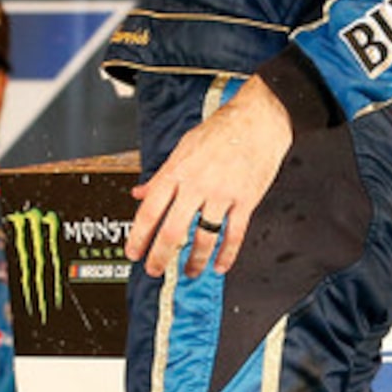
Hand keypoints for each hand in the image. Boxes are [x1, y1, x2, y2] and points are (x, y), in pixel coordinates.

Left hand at [127, 77, 291, 278]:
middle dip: (160, 256)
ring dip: (194, 261)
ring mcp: (222, 194)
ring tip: (189, 272)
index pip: (150, 210)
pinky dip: (226, 255)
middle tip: (154, 269)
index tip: (133, 252)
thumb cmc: (221, 130)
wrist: (258, 119)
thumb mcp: (184, 147)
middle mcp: (197, 184)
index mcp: (178, 171)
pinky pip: (234, 234)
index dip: (139, 236)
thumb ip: (161, 175)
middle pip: (173, 230)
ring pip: (204, 238)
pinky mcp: (245, 200)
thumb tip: (139, 193)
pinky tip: (220, 265)